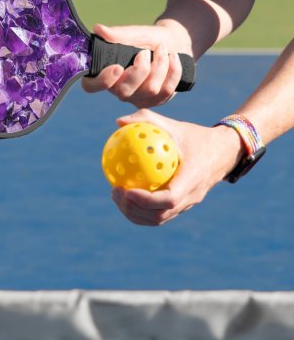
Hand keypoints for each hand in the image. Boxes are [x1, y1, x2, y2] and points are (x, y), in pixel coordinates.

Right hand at [82, 22, 191, 107]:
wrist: (173, 43)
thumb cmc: (148, 39)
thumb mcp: (135, 33)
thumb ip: (118, 34)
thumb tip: (98, 29)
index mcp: (106, 73)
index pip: (91, 86)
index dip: (102, 81)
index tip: (117, 67)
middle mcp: (118, 90)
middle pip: (124, 92)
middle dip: (140, 70)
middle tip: (145, 52)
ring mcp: (137, 98)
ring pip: (150, 90)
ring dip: (160, 65)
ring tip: (162, 49)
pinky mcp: (156, 101)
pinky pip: (166, 91)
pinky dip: (173, 70)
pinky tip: (173, 58)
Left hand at [110, 109, 244, 225]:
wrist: (223, 152)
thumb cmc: (195, 136)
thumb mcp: (174, 125)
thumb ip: (147, 120)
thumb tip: (118, 122)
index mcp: (193, 178)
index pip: (169, 199)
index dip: (146, 200)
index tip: (126, 190)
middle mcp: (192, 196)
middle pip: (160, 215)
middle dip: (134, 209)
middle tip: (115, 192)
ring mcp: (188, 204)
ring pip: (159, 219)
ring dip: (135, 213)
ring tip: (116, 196)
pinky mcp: (183, 206)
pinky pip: (160, 214)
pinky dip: (141, 211)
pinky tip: (125, 196)